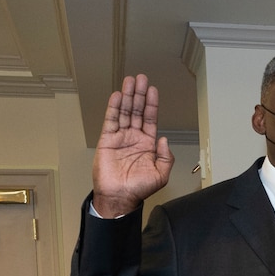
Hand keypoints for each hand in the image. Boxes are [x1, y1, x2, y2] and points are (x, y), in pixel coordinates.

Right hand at [92, 74, 173, 217]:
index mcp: (148, 144)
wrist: (119, 197)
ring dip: (127, 97)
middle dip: (139, 94)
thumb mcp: (161, 174)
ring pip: (124, 112)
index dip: (152, 104)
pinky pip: (111, 121)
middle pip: (137, 111)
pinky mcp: (107, 140)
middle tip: (140, 78)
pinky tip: (117, 96)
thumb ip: (167, 156)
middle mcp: (134, 138)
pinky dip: (114, 108)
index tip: (153, 90)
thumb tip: (164, 139)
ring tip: (129, 81)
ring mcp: (121, 138)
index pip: (151, 119)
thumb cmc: (139, 189)